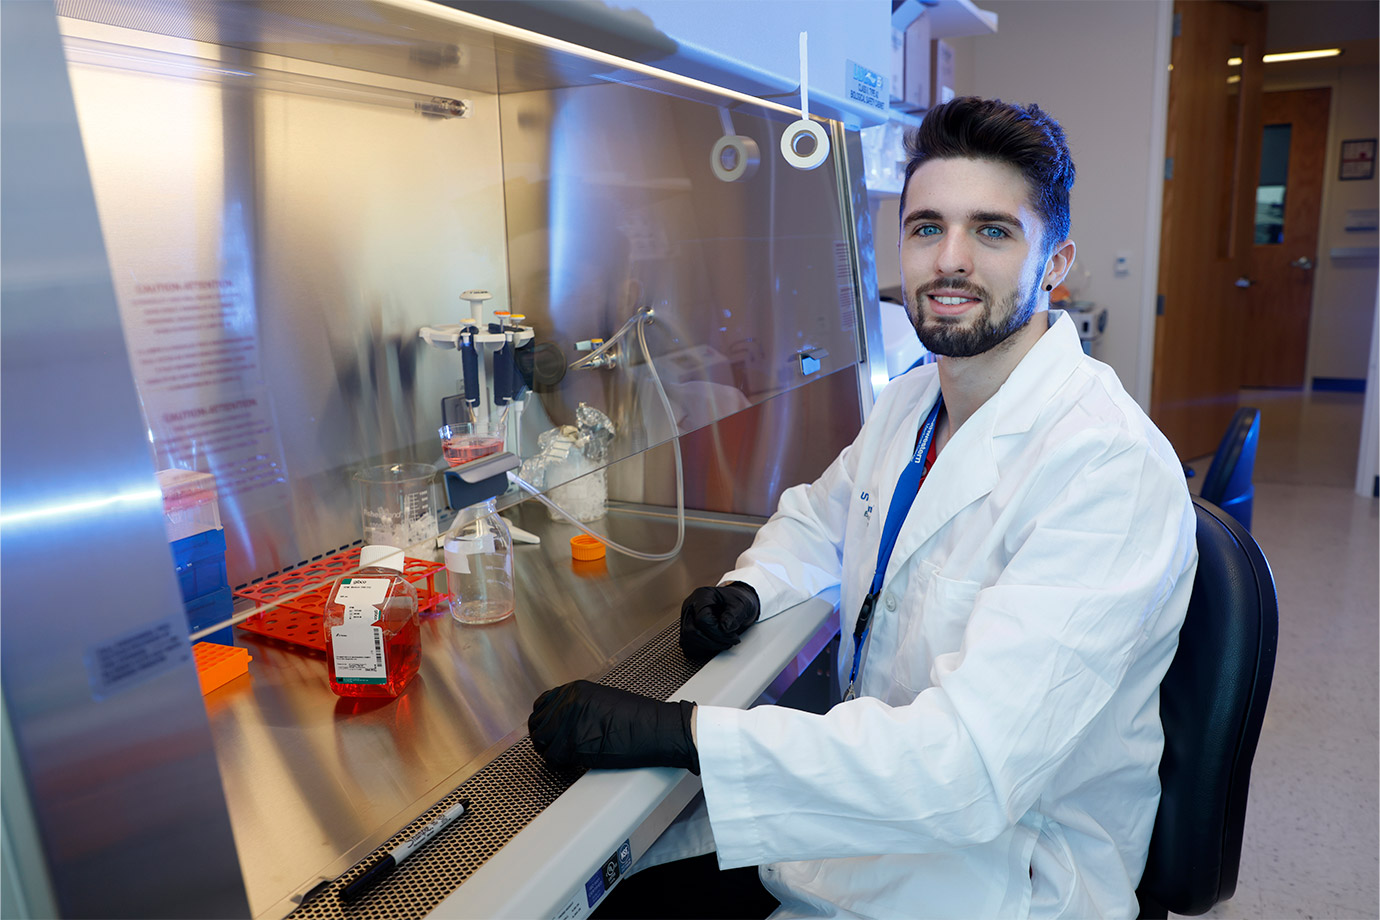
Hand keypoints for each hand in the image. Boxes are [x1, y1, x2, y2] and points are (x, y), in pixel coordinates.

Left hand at [528, 680, 699, 774]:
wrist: (655, 729)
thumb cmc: (638, 717)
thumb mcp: (602, 700)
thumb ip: (579, 707)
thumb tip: (564, 721)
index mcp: (574, 690)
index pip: (541, 705)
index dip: (543, 721)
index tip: (547, 730)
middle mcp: (568, 703)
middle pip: (538, 724)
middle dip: (543, 738)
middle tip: (553, 748)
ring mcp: (569, 723)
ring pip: (542, 742)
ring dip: (550, 751)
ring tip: (563, 756)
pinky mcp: (574, 744)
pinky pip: (553, 757)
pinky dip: (558, 763)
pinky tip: (570, 762)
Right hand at [679, 583, 759, 656]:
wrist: (735, 603)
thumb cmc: (736, 601)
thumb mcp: (741, 604)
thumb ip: (733, 615)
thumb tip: (724, 628)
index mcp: (702, 596)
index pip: (701, 619)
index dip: (717, 631)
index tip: (731, 633)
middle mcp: (690, 606)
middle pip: (691, 631)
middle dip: (713, 641)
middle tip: (730, 640)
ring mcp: (687, 618)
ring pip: (688, 640)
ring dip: (707, 646)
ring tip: (724, 642)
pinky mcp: (688, 629)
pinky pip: (689, 644)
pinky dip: (702, 648)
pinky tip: (716, 644)